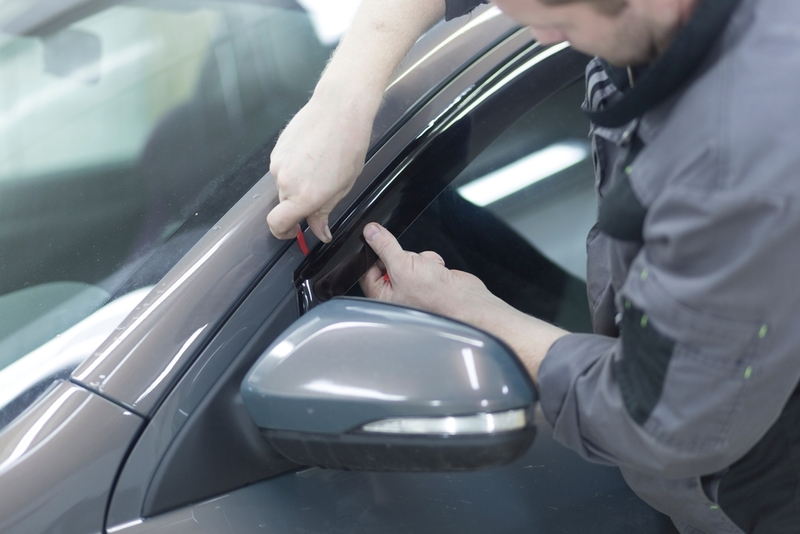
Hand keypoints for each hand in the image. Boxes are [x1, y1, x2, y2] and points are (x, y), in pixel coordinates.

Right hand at [267, 90, 372, 241]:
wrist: (339, 109)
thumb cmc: (348, 146)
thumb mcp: (343, 186)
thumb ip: (324, 212)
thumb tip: (319, 233)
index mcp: (304, 197)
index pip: (277, 224)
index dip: (284, 233)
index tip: (294, 231)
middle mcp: (286, 182)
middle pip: (284, 205)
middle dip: (299, 204)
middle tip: (321, 192)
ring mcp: (278, 165)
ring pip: (284, 185)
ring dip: (297, 183)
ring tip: (320, 167)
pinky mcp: (276, 150)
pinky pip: (282, 168)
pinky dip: (294, 167)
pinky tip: (312, 155)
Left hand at [359, 223, 493, 316]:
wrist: (465, 301)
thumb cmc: (435, 296)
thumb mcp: (402, 265)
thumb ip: (384, 246)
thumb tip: (370, 232)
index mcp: (382, 296)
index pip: (367, 269)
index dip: (374, 254)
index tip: (379, 242)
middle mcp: (396, 293)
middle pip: (389, 261)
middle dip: (403, 256)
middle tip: (411, 264)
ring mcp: (413, 286)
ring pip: (408, 258)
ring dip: (419, 258)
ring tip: (428, 271)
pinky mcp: (428, 279)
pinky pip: (423, 260)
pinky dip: (431, 261)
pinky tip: (437, 272)